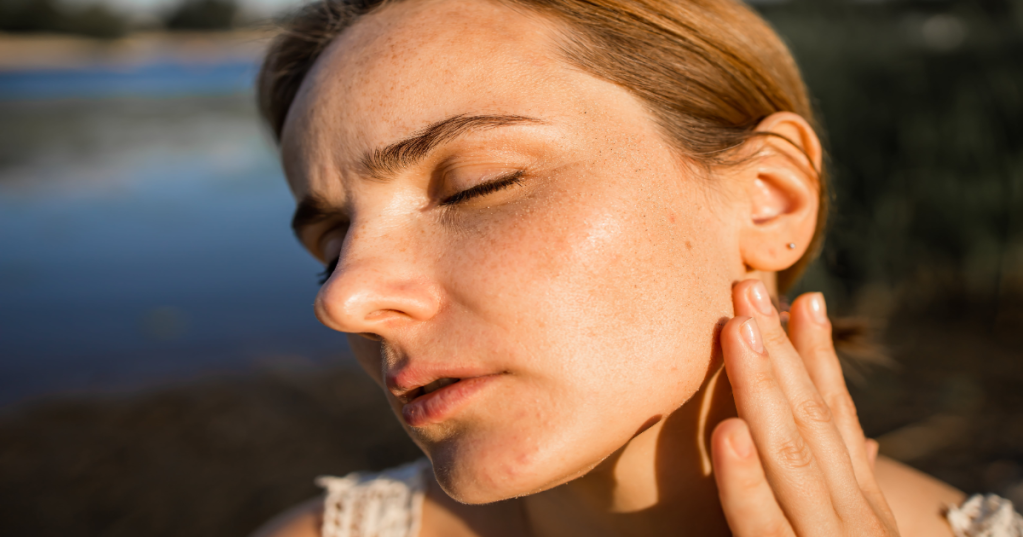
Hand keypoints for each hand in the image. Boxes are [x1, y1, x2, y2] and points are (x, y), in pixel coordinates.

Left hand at [711, 280, 895, 536]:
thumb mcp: (849, 532)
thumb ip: (849, 494)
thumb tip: (871, 447)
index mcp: (861, 504)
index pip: (838, 418)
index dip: (820, 357)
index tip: (806, 299)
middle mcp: (852, 518)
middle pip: (813, 420)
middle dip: (781, 349)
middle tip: (748, 288)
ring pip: (791, 455)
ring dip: (762, 387)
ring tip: (737, 328)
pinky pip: (762, 523)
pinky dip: (746, 478)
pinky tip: (728, 431)